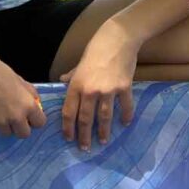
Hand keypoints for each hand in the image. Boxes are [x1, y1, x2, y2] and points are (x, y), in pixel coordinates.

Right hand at [0, 55, 46, 137]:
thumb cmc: (0, 72)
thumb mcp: (21, 81)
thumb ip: (30, 95)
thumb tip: (36, 105)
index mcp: (28, 105)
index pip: (39, 123)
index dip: (34, 120)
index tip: (29, 117)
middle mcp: (15, 117)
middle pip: (24, 134)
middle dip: (20, 128)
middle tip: (14, 119)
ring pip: (6, 133)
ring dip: (4, 125)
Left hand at [60, 20, 137, 149]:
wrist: (117, 39)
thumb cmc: (95, 50)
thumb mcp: (79, 65)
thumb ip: (71, 76)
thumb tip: (61, 81)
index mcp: (76, 86)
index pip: (69, 112)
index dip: (68, 128)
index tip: (69, 138)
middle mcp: (90, 91)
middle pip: (85, 119)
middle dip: (84, 136)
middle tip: (85, 148)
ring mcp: (107, 91)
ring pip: (104, 117)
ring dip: (104, 131)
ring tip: (103, 141)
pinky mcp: (124, 88)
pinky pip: (125, 106)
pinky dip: (126, 116)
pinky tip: (125, 123)